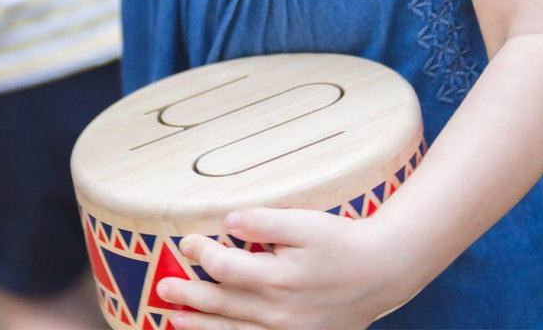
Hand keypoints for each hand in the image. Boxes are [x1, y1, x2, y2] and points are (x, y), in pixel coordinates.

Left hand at [156, 207, 413, 329]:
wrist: (379, 273)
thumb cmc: (340, 242)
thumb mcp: (306, 223)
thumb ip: (265, 222)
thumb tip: (229, 222)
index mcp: (277, 277)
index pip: (225, 268)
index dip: (201, 253)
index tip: (186, 241)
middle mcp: (278, 310)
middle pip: (222, 303)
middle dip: (189, 295)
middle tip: (162, 287)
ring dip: (201, 325)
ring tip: (173, 319)